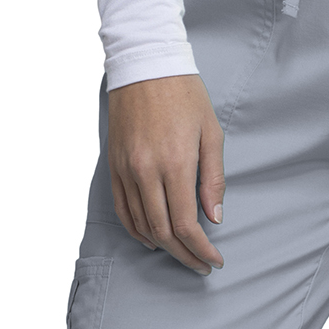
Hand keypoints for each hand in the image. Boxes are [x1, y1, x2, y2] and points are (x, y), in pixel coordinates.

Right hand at [108, 75, 225, 274]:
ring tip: (181, 254)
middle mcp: (146, 171)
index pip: (185, 225)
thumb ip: (213, 179)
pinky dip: (137, 230)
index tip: (214, 260)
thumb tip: (214, 217)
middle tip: (200, 264)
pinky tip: (152, 239)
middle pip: (162, 232)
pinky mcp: (114, 166)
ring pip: (140, 225)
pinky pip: (123, 210)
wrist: (144, 64)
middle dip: (184, 255)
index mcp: (175, 164)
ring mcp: (126, 170)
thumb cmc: (184, 94)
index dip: (201, 249)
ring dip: (162, 247)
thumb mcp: (211, 133)